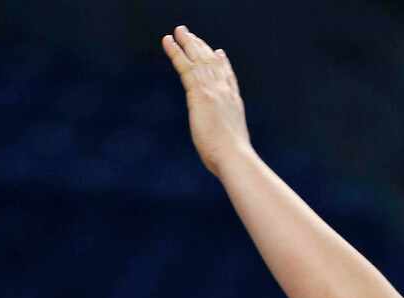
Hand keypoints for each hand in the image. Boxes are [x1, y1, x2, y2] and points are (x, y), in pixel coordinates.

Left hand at [162, 25, 250, 175]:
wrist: (234, 157)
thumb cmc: (233, 160)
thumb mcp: (232, 144)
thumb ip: (227, 137)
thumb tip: (228, 150)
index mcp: (234, 103)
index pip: (228, 77)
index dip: (223, 63)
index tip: (219, 52)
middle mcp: (225, 91)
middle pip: (212, 62)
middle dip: (202, 47)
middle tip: (191, 35)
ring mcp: (213, 89)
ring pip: (198, 59)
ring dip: (187, 42)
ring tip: (178, 31)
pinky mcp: (199, 92)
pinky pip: (185, 66)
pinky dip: (176, 52)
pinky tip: (168, 41)